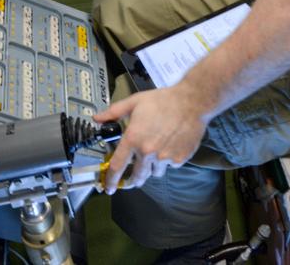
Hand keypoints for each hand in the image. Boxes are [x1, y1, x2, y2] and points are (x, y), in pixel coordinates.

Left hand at [94, 85, 209, 192]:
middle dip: (133, 180)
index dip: (111, 180)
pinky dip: (168, 161)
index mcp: (134, 138)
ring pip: (154, 172)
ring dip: (152, 168)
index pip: (117, 166)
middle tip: (132, 178)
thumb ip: (114, 112)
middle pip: (137, 176)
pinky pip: (170, 166)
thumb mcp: (135, 102)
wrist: (191, 102)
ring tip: (156, 153)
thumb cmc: (164, 101)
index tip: (109, 187)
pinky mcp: (179, 158)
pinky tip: (170, 146)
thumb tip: (98, 118)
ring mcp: (164, 157)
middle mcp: (148, 151)